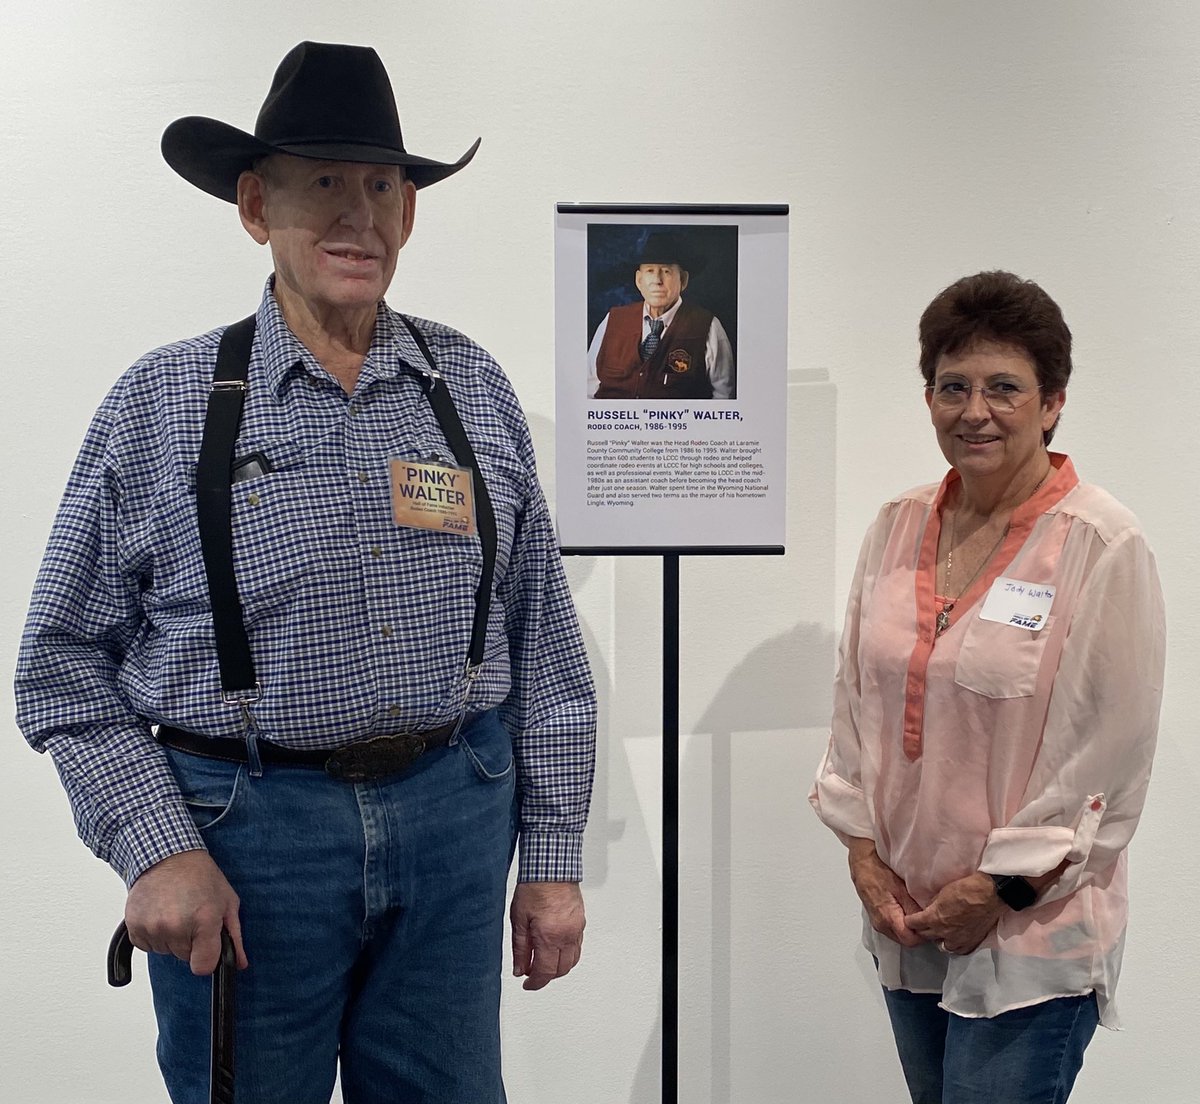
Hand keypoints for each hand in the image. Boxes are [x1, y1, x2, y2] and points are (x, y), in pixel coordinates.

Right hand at [124, 850, 247, 975]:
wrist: (167, 855)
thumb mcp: (226, 901)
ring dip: (172, 937)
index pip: (203, 966)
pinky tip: (161, 913)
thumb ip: (233, 936)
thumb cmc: (199, 875)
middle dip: (191, 942)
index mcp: (204, 920)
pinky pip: (147, 946)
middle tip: (192, 915)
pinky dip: (154, 935)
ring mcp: (153, 927)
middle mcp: (176, 926)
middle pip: (185, 957)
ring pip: (166, 951)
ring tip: (176, 910)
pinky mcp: (135, 927)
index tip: (207, 946)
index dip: (207, 959)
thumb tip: (239, 963)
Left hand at [510, 881, 584, 990]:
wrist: (552, 867)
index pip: (544, 972)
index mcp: (549, 936)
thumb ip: (520, 948)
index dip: (535, 983)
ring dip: (559, 968)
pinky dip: (568, 955)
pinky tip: (557, 950)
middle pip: (561, 970)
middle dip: (546, 977)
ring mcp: (577, 929)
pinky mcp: (581, 922)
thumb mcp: (518, 919)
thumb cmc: (534, 887)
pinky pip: (577, 947)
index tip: (527, 985)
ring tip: (543, 963)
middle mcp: (567, 935)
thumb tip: (520, 969)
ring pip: (572, 961)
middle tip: (532, 974)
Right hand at [847, 838, 924, 948]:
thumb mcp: (901, 888)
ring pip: (898, 935)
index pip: (911, 941)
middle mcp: (880, 924)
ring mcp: (876, 922)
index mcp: (887, 918)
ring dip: (909, 929)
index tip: (932, 926)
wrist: (862, 862)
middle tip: (928, 920)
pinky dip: (901, 924)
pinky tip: (906, 912)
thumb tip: (927, 920)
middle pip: (905, 940)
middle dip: (918, 933)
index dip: (924, 935)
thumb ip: (914, 908)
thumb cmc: (878, 871)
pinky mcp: (875, 917)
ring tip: (919, 915)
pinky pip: (892, 928)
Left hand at [905, 872, 1004, 954]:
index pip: (913, 924)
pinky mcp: (972, 943)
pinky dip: (954, 945)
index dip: (910, 921)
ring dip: (937, 939)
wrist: (990, 894)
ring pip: (941, 946)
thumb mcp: (942, 892)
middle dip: (921, 930)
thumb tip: (928, 908)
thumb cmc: (966, 888)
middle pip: (925, 936)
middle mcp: (944, 933)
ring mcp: (959, 940)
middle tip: (921, 925)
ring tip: (938, 932)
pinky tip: (953, 939)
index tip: (910, 919)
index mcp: (934, 919)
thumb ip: (932, 904)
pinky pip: (958, 950)